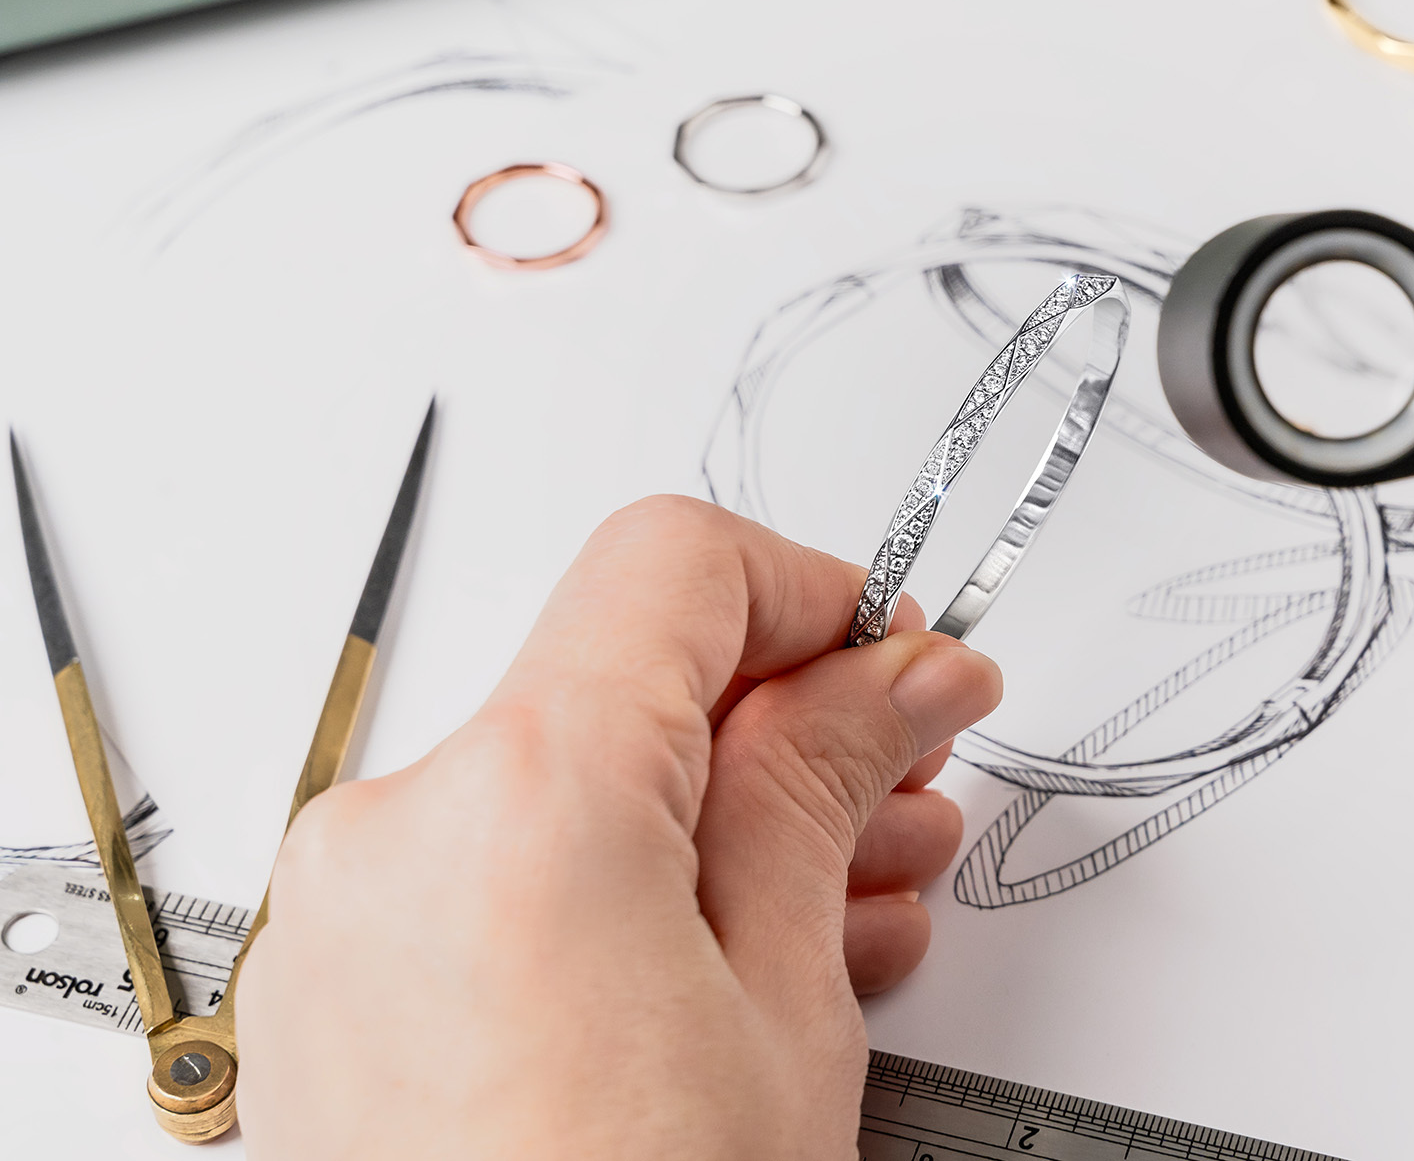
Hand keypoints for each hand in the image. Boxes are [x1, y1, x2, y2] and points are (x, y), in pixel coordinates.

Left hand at [234, 495, 1001, 1157]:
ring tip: (852, 900)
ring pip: (574, 784)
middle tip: (908, 783)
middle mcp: (396, 835)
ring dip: (723, 815)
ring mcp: (352, 923)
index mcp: (518, 797)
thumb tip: (888, 676)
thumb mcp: (781, 1005)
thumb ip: (824, 789)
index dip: (814, 593)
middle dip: (787, 723)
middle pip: (624, 679)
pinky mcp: (346, 998)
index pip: (673, 568)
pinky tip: (745, 957)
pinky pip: (509, 875)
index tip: (899, 656)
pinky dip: (631, 888)